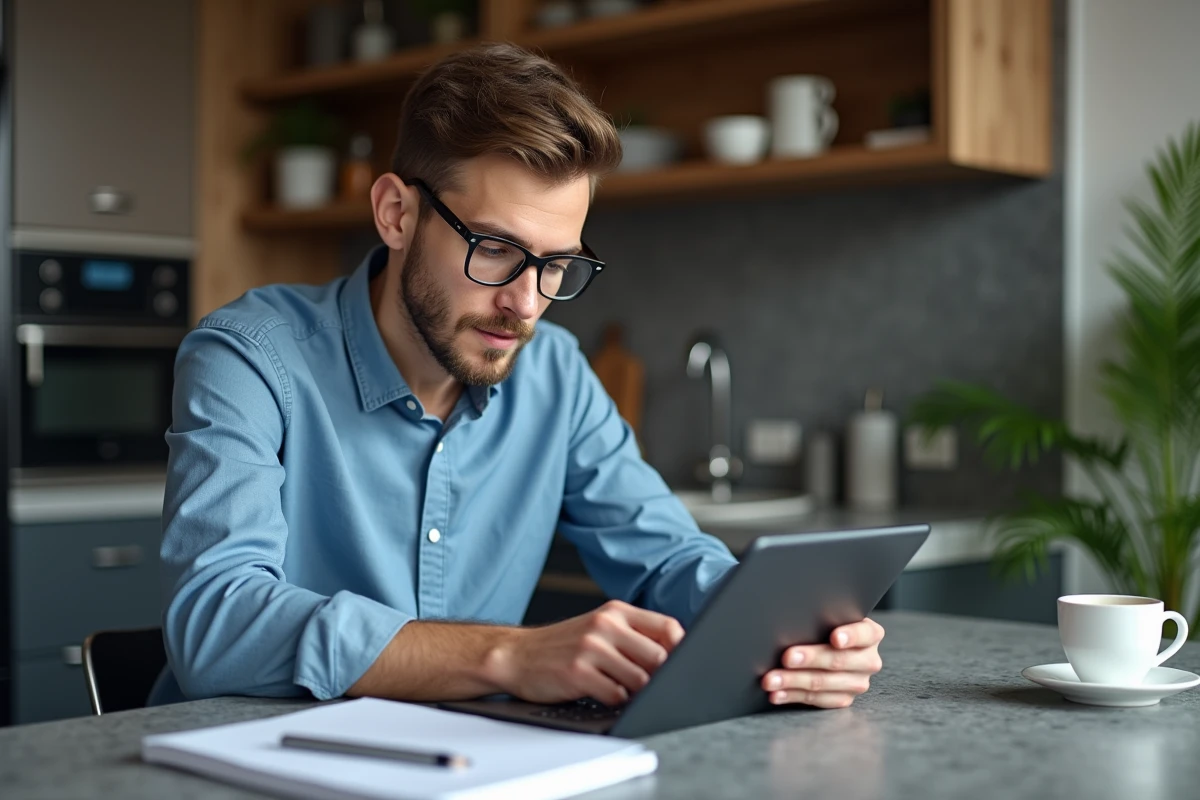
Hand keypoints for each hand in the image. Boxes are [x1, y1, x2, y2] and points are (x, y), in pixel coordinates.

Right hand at [488, 600, 684, 705]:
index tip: (681, 664)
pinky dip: (616, 701)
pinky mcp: (578, 672)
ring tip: (621, 689)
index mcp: (616, 611)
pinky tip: (602, 693)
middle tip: (649, 685)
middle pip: (660, 657)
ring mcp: (591, 648)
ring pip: (641, 680)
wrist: (516, 654)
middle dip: (659, 677)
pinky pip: (616, 696)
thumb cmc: (563, 645)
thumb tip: (676, 655)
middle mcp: (605, 625)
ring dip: (637, 693)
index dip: (681, 649)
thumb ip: (633, 634)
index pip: (668, 626)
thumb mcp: (599, 627)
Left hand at [760, 618, 884, 708]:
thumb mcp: (831, 617)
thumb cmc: (826, 625)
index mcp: (871, 635)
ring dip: (793, 681)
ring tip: (771, 680)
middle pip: (837, 660)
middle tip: (787, 657)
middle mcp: (868, 660)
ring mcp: (857, 683)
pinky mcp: (843, 699)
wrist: (833, 644)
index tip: (835, 638)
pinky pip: (816, 700)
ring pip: (822, 683)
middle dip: (809, 659)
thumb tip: (795, 619)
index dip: (850, 636)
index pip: (864, 634)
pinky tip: (777, 694)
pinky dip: (792, 695)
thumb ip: (822, 617)